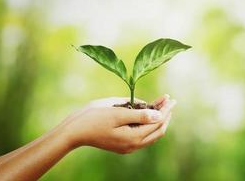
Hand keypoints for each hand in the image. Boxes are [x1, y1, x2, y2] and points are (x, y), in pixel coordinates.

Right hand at [60, 95, 175, 153]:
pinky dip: (148, 123)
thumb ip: (140, 115)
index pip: (157, 123)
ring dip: (157, 118)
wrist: (74, 132)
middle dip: (165, 114)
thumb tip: (159, 115)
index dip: (165, 110)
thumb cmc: (94, 119)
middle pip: (157, 130)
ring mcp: (128, 147)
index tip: (171, 98)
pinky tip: (148, 113)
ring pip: (150, 133)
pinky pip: (142, 135)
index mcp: (134, 138)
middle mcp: (134, 145)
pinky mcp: (123, 145)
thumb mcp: (118, 113)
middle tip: (170, 100)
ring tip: (162, 104)